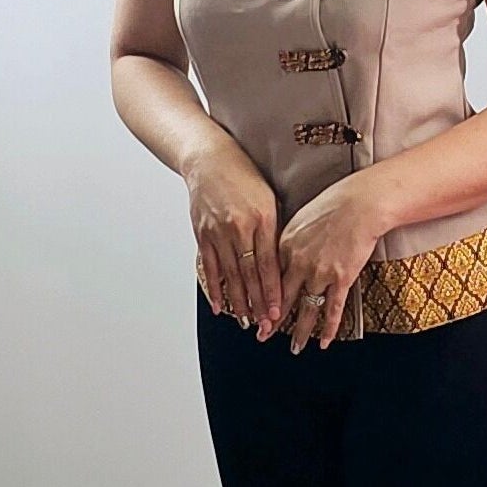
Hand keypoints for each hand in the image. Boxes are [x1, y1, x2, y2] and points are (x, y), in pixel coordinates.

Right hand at [183, 143, 281, 335]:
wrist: (209, 159)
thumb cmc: (244, 176)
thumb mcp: (269, 198)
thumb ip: (275, 229)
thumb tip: (284, 260)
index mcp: (261, 218)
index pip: (269, 264)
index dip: (273, 291)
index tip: (278, 311)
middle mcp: (239, 227)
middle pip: (250, 274)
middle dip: (258, 303)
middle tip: (265, 326)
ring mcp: (218, 232)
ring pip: (230, 275)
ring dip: (239, 301)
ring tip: (246, 321)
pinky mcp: (202, 234)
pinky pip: (209, 267)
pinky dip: (216, 288)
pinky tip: (222, 305)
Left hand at [278, 173, 393, 351]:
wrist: (361, 202)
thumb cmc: (335, 203)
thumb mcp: (301, 217)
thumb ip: (290, 240)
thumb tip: (285, 253)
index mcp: (285, 245)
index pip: (269, 279)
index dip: (262, 300)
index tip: (257, 312)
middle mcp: (298, 262)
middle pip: (281, 299)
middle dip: (271, 322)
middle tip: (263, 336)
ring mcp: (320, 272)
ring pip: (306, 310)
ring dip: (299, 333)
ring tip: (295, 348)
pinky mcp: (341, 278)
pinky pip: (333, 309)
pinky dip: (329, 329)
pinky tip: (325, 342)